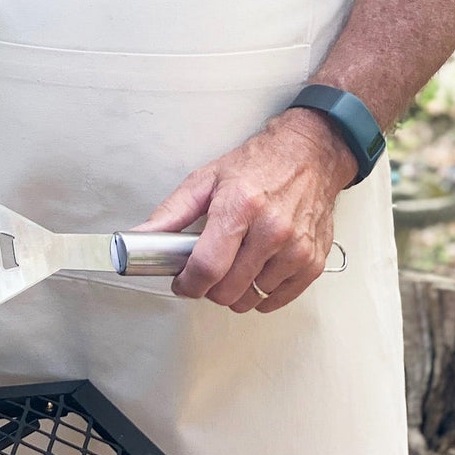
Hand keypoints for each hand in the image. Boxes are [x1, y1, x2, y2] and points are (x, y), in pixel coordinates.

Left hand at [135, 108, 356, 312]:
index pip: (207, 267)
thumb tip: (141, 237)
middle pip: (228, 290)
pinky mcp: (313, 261)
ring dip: (236, 290)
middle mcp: (271, 229)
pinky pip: (277, 299)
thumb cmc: (257, 165)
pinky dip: (261, 294)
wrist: (308, 155)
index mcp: (239, 206)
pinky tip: (255, 273)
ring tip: (234, 264)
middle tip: (207, 270)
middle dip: (209, 288)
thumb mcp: (205, 180)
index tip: (182, 283)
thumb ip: (171, 214)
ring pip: (251, 298)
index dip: (187, 283)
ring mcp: (296, 248)